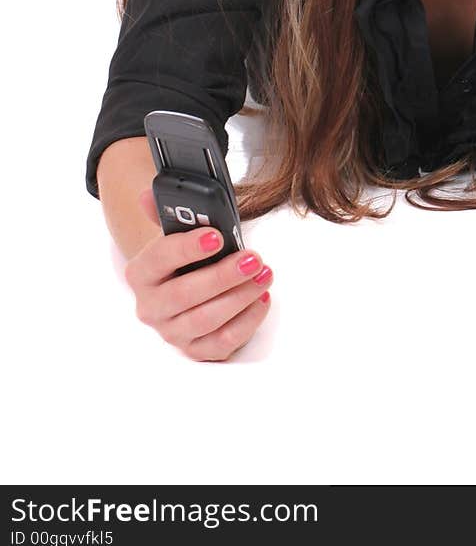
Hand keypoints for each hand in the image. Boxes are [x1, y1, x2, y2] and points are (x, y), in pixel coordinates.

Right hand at [123, 189, 273, 361]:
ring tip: (264, 274)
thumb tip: (148, 195)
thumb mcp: (176, 231)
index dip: (187, 248)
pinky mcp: (196, 350)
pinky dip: (246, 321)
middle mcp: (151, 307)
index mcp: (140, 273)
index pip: (159, 258)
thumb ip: (166, 211)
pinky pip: (222, 343)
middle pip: (184, 295)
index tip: (217, 236)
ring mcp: (172, 332)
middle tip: (253, 258)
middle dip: (222, 276)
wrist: (183, 285)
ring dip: (240, 297)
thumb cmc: (184, 257)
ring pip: (205, 320)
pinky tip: (261, 298)